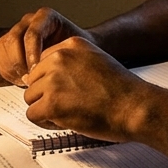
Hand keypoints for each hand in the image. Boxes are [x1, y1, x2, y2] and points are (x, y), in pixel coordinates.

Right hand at [0, 8, 93, 84]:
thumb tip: (46, 69)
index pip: (32, 34)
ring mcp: (16, 31)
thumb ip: (62, 54)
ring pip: (2, 47)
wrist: (75, 52)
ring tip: (25, 81)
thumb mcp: (75, 50)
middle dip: (20, 63)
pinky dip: (6, 70)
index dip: (32, 55)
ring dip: (11, 68)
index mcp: (46, 16)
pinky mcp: (8, 45)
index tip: (38, 71)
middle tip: (30, 79)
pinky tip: (20, 80)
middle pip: (13, 39)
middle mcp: (28, 21)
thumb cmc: (77, 51)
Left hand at [23, 37, 150, 142]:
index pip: (44, 61)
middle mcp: (60, 59)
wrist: (136, 107)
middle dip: (47, 94)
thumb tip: (49, 79)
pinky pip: (33, 115)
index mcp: (72, 45)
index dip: (53, 80)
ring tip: (70, 112)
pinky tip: (66, 121)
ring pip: (31, 97)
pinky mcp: (51, 104)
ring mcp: (53, 81)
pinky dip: (46, 122)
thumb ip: (73, 64)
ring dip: (46, 108)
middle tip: (71, 104)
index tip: (69, 90)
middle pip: (34, 79)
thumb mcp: (97, 60)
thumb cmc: (123, 90)